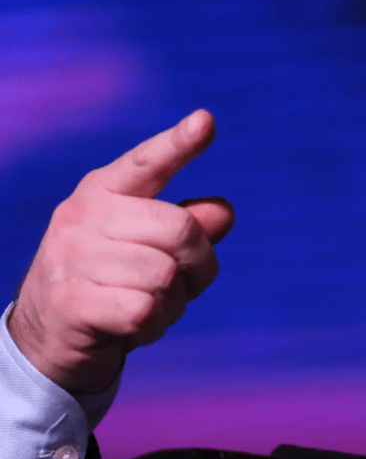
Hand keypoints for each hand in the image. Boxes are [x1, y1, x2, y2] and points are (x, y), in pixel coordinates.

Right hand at [7, 110, 233, 394]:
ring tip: (147, 307)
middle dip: (198, 267)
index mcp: (105, 192)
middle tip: (179, 286)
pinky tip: (134, 328)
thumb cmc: (112, 283)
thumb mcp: (150, 249)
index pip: (147, 162)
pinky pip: (145, 311)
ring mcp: (72, 257)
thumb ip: (188, 228)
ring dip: (173, 304)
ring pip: (166, 277)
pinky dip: (153, 327)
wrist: (48, 336)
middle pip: (181, 231)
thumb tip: (224, 211)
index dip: (178, 144)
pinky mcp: (71, 302)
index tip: (206, 121)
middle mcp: (84, 216)